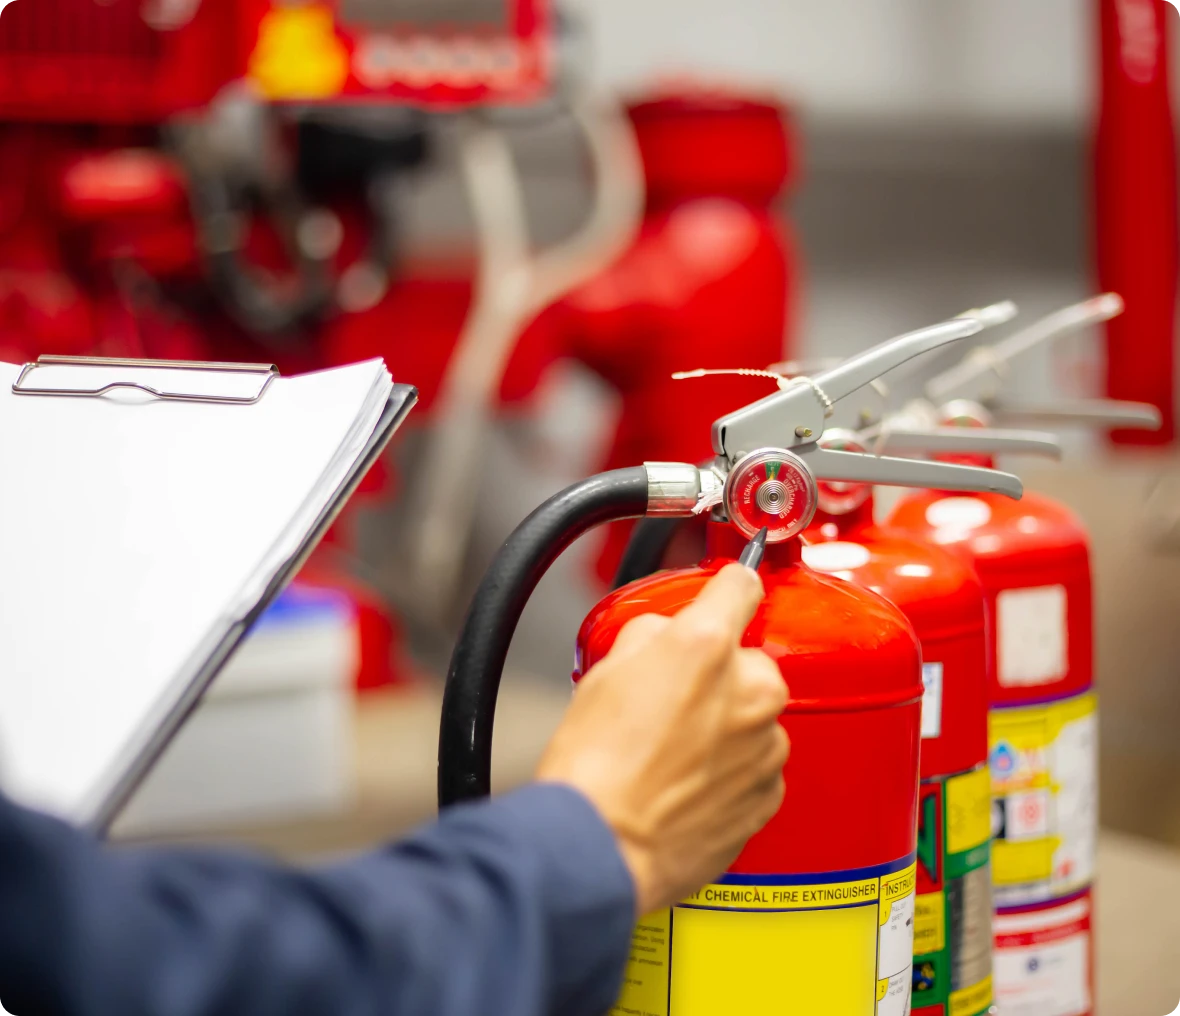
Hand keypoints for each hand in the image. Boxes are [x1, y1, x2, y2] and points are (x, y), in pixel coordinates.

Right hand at [535, 564, 787, 915]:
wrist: (601, 847)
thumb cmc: (594, 767)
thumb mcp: (603, 670)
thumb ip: (650, 634)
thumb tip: (666, 635)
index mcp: (707, 647)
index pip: (742, 585)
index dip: (728, 586)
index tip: (729, 591)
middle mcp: (749, 691)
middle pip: (746, 660)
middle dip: (714, 674)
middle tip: (668, 700)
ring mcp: (764, 746)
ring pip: (752, 715)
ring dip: (723, 723)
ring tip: (670, 751)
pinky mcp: (766, 794)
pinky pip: (755, 764)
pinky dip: (729, 768)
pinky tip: (685, 781)